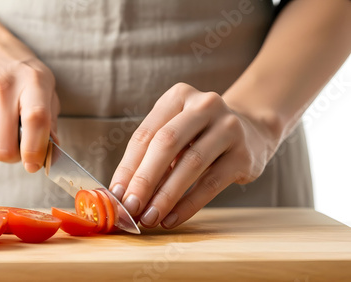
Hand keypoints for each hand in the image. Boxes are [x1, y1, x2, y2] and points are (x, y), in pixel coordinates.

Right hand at [0, 32, 58, 171]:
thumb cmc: (20, 72)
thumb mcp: (46, 87)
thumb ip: (51, 121)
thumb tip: (53, 155)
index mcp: (32, 82)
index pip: (35, 119)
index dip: (35, 149)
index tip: (35, 164)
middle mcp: (3, 89)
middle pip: (4, 147)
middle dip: (16, 157)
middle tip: (23, 148)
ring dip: (2, 146)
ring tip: (7, 125)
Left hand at [109, 83, 279, 228]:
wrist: (253, 131)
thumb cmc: (200, 135)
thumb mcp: (176, 133)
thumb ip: (150, 156)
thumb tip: (123, 194)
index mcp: (178, 96)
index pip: (145, 134)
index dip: (127, 166)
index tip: (115, 194)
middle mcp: (205, 105)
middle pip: (166, 143)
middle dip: (144, 179)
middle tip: (129, 207)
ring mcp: (228, 128)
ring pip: (190, 164)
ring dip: (165, 196)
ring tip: (149, 218)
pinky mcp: (244, 154)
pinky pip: (211, 184)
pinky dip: (188, 205)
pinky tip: (172, 219)